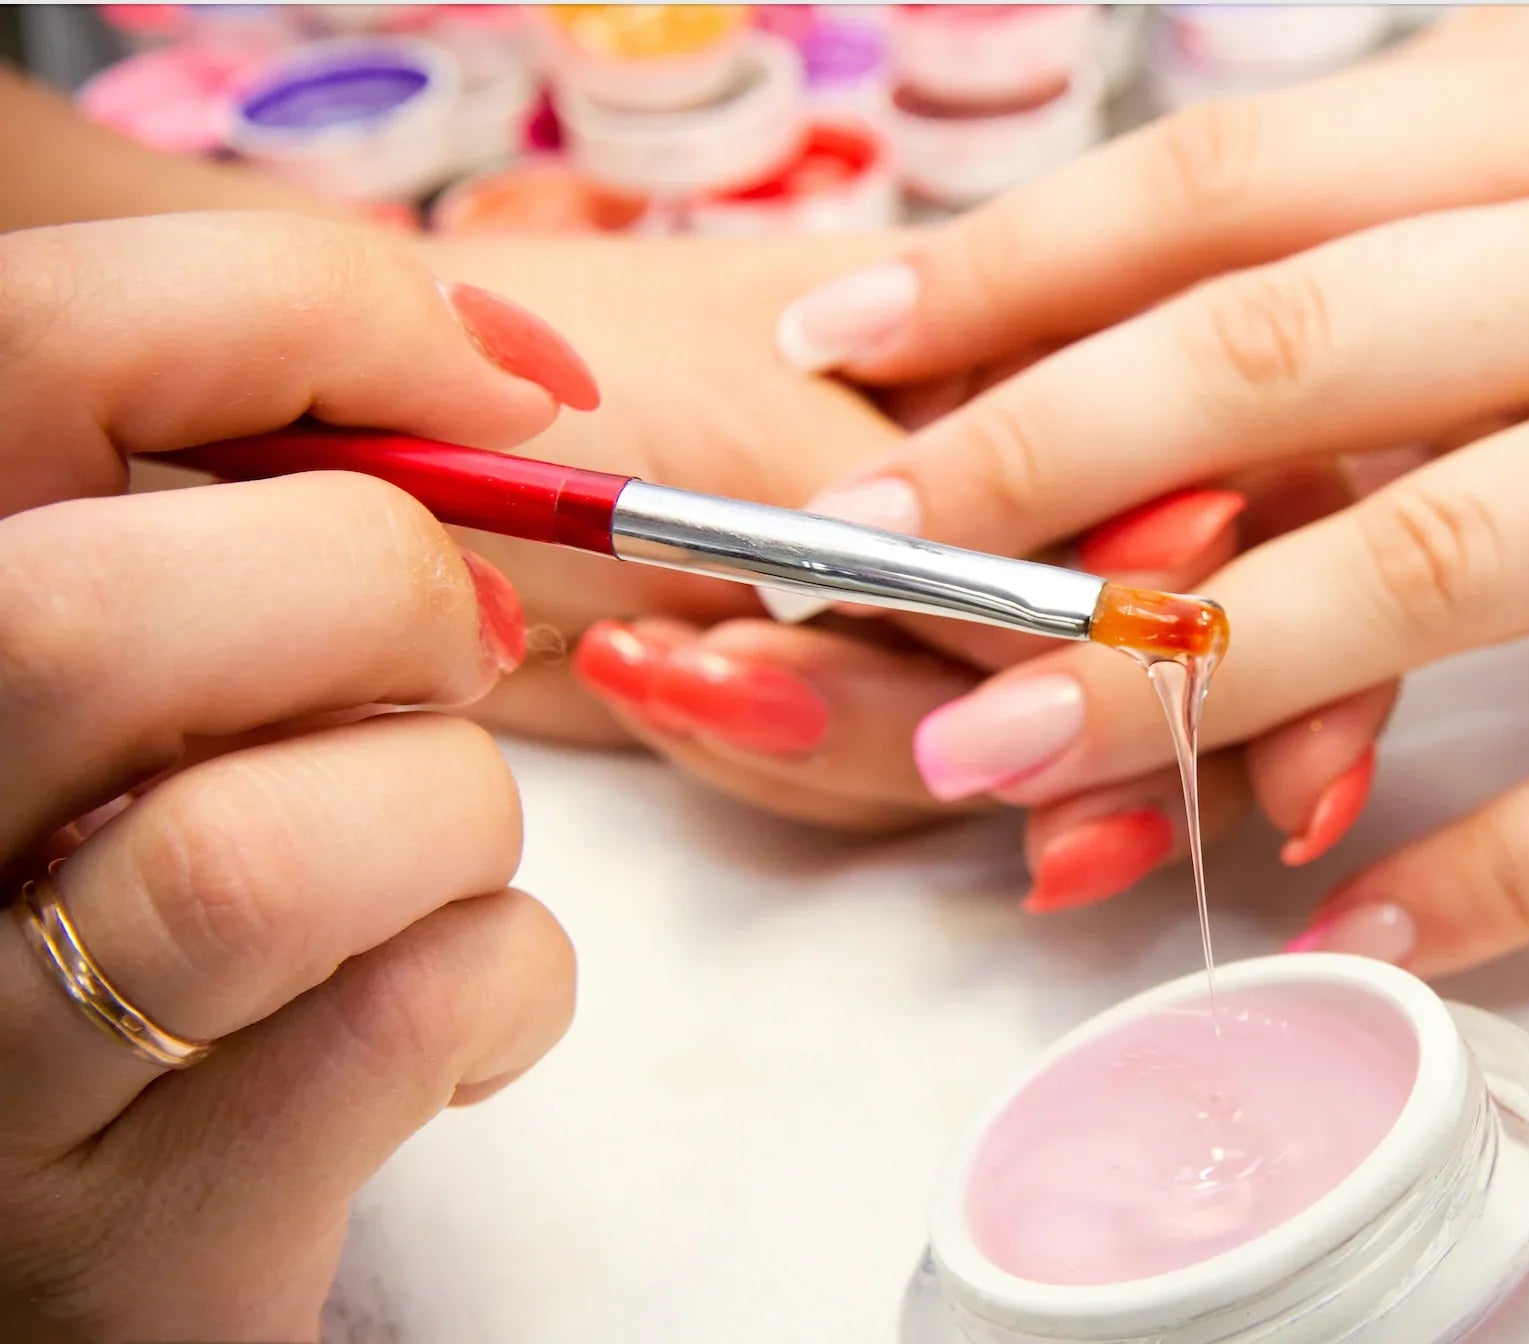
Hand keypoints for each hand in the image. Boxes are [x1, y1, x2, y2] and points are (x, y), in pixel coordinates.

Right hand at [0, 212, 582, 1337]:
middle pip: (101, 612)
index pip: (19, 339)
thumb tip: (493, 372)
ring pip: (252, 854)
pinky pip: (389, 1025)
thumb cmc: (136, 892)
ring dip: (446, 816)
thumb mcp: (134, 660)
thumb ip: (231, 484)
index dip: (307, 314)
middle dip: (383, 593)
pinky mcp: (107, 1253)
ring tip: (434, 859)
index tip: (505, 384)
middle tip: (456, 649)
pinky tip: (461, 1016)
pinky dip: (505, 980)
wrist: (81, 1266)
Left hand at [771, 16, 1528, 970]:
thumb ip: (1462, 208)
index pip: (1237, 181)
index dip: (1020, 268)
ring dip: (1201, 674)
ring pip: (1438, 557)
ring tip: (1015, 760)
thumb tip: (1208, 312)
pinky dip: (1501, 863)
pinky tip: (1367, 937)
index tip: (847, 356)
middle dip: (1037, 473)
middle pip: (1285, 355)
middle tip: (858, 571)